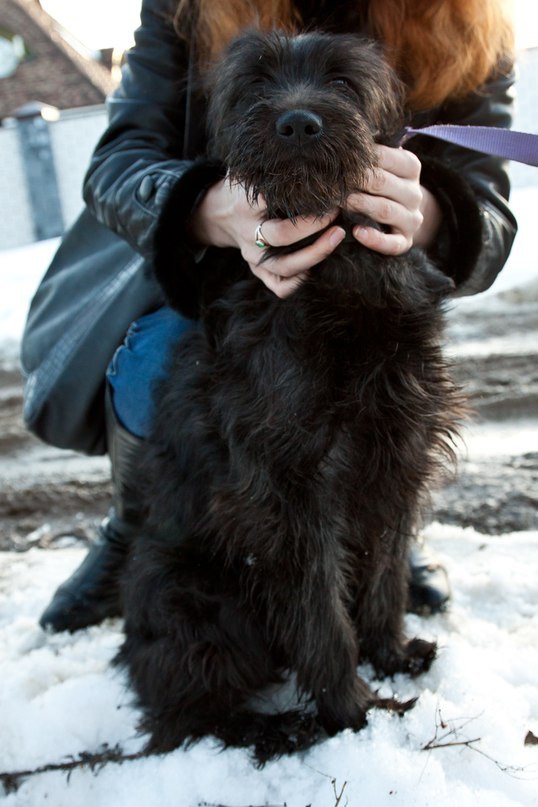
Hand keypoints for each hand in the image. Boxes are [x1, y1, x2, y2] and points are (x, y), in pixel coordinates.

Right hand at [190, 178, 345, 297]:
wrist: (217, 213)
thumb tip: (305, 151)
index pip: (272, 201)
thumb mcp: (249, 171)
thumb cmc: (243, 187)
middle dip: (313, 227)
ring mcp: (252, 255)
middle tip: (337, 215)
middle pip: (282, 236)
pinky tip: (316, 270)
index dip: (302, 196)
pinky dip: (297, 284)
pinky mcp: (257, 270)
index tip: (326, 189)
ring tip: (337, 238)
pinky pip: (278, 286)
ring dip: (314, 255)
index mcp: (245, 205)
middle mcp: (248, 233)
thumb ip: (268, 165)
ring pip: (284, 267)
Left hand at [347, 145, 441, 254]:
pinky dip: (375, 239)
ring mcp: (411, 219)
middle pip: (383, 183)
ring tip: (340, 202)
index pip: (386, 157)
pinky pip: (392, 244)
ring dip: (361, 205)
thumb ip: (372, 153)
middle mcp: (414, 193)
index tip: (339, 156)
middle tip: (332, 181)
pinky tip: (358, 233)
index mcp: (411, 167)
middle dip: (356, 181)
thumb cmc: (385, 185)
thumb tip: (343, 137)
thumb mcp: (385, 166)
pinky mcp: (405, 242)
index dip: (362, 157)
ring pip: (385, 210)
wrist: (406, 217)